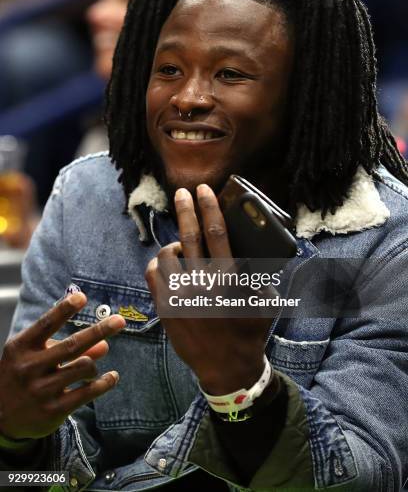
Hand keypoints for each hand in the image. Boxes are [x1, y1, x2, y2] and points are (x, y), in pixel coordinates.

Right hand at [0, 293, 125, 439]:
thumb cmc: (22, 375)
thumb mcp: (34, 354)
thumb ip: (64, 345)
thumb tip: (104, 343)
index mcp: (22, 347)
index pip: (46, 324)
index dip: (64, 310)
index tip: (82, 297)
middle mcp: (30, 367)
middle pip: (72, 345)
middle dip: (99, 331)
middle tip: (120, 321)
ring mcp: (42, 390)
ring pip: (83, 367)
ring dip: (94, 363)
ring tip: (93, 365)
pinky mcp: (53, 410)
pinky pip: (87, 393)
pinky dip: (104, 383)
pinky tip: (112, 377)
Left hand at [145, 184, 272, 394]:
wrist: (228, 367)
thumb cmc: (251, 330)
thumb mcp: (266, 299)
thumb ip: (259, 272)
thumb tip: (251, 244)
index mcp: (228, 280)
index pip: (216, 233)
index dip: (209, 207)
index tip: (204, 190)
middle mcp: (202, 285)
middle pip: (189, 237)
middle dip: (186, 209)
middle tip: (183, 193)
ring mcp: (180, 297)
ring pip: (167, 255)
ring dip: (174, 244)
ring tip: (182, 246)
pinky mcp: (165, 308)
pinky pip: (154, 274)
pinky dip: (159, 264)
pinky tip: (169, 265)